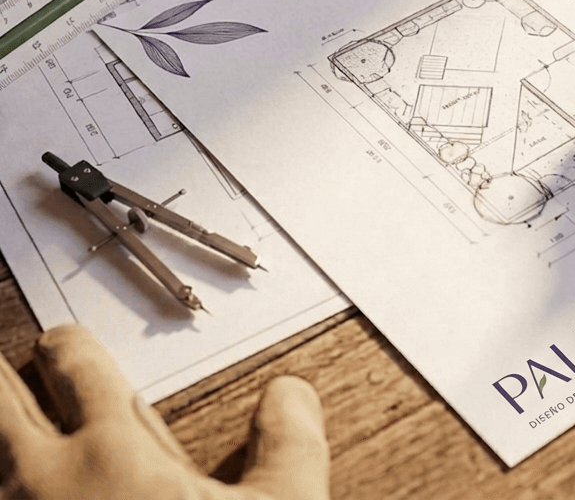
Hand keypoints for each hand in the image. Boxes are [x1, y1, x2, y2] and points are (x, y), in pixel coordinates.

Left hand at [0, 324, 328, 498]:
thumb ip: (291, 441)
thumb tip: (290, 392)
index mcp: (110, 450)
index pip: (73, 361)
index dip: (72, 344)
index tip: (71, 346)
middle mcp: (42, 481)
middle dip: (4, 376)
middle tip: (15, 372)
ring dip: (3, 435)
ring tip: (24, 437)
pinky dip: (6, 488)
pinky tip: (27, 494)